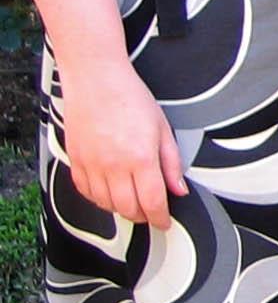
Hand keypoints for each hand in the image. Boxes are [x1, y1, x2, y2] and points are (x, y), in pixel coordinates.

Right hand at [57, 56, 185, 229]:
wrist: (96, 80)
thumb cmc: (131, 98)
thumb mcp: (163, 128)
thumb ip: (171, 163)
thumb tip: (179, 190)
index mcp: (141, 158)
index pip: (152, 202)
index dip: (160, 218)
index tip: (164, 222)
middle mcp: (114, 166)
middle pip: (128, 208)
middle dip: (142, 216)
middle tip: (151, 213)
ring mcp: (91, 165)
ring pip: (105, 204)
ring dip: (121, 209)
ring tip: (133, 202)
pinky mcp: (75, 161)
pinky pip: (85, 192)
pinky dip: (99, 199)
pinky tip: (110, 192)